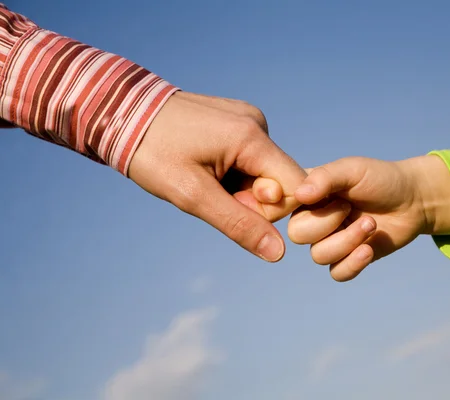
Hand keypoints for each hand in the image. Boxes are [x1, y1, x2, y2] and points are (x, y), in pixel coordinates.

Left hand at [128, 91, 305, 261]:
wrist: (122, 112)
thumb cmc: (152, 152)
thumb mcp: (192, 195)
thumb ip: (239, 224)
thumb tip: (278, 253)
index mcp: (251, 136)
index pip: (294, 186)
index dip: (270, 209)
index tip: (232, 204)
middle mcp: (257, 123)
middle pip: (279, 180)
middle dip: (251, 200)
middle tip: (210, 194)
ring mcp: (249, 119)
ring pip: (264, 172)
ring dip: (240, 188)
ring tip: (203, 178)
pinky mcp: (238, 121)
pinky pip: (251, 159)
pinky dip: (235, 173)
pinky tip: (207, 168)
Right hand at [280, 156, 449, 280]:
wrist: (414, 199)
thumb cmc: (380, 178)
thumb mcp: (352, 169)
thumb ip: (325, 178)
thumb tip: (300, 194)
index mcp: (308, 195)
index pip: (282, 206)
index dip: (293, 206)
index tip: (317, 197)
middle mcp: (314, 218)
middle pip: (298, 234)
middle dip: (326, 224)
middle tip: (349, 207)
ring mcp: (331, 240)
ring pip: (319, 255)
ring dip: (347, 241)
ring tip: (371, 224)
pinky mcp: (349, 258)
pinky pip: (337, 272)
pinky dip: (352, 263)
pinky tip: (369, 249)